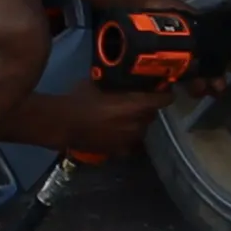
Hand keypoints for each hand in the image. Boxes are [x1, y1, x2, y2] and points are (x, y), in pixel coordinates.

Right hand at [35, 81, 166, 159]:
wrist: (64, 124)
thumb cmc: (80, 100)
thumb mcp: (97, 83)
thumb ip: (112, 84)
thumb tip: (115, 80)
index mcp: (135, 105)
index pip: (161, 100)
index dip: (165, 95)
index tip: (166, 92)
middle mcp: (137, 123)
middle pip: (152, 115)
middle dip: (148, 109)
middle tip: (138, 103)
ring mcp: (129, 139)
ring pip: (141, 129)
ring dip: (138, 123)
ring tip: (127, 118)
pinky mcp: (119, 150)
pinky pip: (130, 143)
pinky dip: (127, 138)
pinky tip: (118, 133)